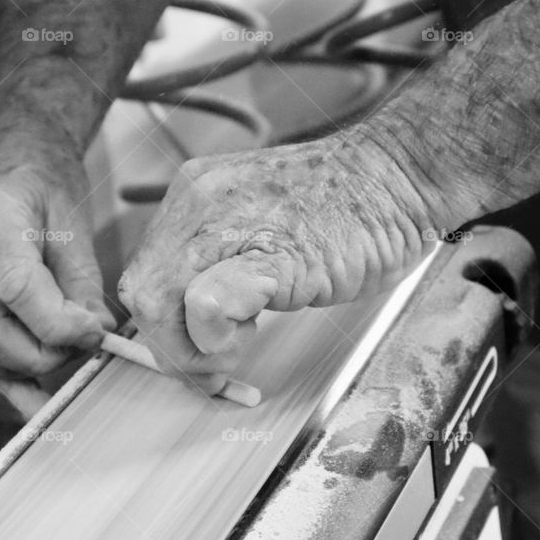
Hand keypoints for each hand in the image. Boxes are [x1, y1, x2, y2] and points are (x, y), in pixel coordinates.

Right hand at [0, 163, 114, 378]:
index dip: (60, 322)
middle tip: (90, 341)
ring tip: (75, 350)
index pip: (16, 289)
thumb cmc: (46, 185)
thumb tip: (96, 332)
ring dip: (34, 365)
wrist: (12, 168)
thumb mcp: (73, 222)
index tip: (97, 332)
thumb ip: (82, 280)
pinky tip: (40, 407)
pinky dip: (12, 383)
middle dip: (47, 351)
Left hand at [118, 137, 434, 393]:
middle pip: (141, 292)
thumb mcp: (259, 221)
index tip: (195, 350)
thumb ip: (220, 258)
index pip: (145, 274)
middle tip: (212, 365)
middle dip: (170, 346)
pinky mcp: (271, 255)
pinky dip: (219, 337)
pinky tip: (255, 330)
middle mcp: (200, 204)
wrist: (398, 174)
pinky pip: (208, 304)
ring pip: (159, 302)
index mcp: (194, 195)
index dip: (164, 325)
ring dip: (192, 347)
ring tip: (238, 344)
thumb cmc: (344, 205)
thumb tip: (195, 318)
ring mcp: (230, 227)